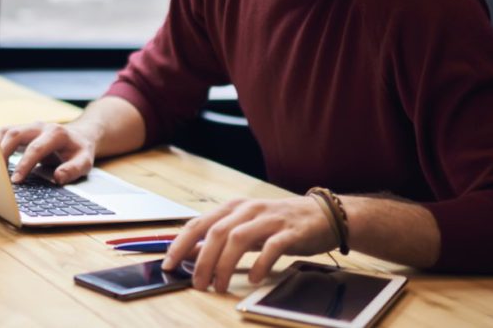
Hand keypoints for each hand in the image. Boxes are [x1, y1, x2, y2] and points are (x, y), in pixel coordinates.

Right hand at [0, 121, 95, 184]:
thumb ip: (73, 169)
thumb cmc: (78, 152)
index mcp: (56, 134)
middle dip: (3, 153)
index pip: (36, 148)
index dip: (24, 164)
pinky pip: (3, 134)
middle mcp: (40, 127)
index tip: (16, 180)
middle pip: (15, 134)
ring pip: (6, 132)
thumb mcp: (85, 162)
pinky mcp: (21, 131)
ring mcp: (29, 127)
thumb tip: (58, 177)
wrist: (78, 137)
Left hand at [162, 197, 336, 292]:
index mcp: (235, 207)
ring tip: (219, 286)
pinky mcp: (290, 231)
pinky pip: (272, 247)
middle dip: (202, 260)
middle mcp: (249, 209)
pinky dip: (259, 263)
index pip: (200, 223)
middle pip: (216, 232)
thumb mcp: (246, 227)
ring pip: (239, 238)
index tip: (168, 263)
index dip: (181, 242)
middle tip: (197, 283)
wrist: (323, 214)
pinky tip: (253, 279)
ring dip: (225, 264)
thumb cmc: (279, 223)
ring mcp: (270, 219)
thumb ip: (220, 238)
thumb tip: (190, 253)